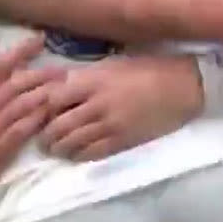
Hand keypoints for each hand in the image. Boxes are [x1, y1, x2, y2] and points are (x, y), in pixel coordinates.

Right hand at [0, 37, 62, 201]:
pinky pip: (26, 127)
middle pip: (16, 83)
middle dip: (41, 75)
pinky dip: (40, 118)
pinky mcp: (4, 144)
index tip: (41, 39)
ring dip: (45, 94)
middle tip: (63, 70)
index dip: (21, 51)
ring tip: (64, 89)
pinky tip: (54, 113)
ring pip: (24, 104)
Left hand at [40, 55, 202, 161]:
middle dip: (46, 136)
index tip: (39, 113)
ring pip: (73, 143)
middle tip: (41, 140)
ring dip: (59, 149)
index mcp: (92, 81)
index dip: (42, 109)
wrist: (183, 86)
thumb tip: (58, 86)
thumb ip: (84, 78)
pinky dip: (79, 156)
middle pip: (59, 126)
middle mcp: (97, 104)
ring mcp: (110, 125)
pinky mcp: (123, 141)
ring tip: (54, 150)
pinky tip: (74, 156)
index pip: (54, 100)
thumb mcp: (111, 65)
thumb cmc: (147, 69)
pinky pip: (93, 153)